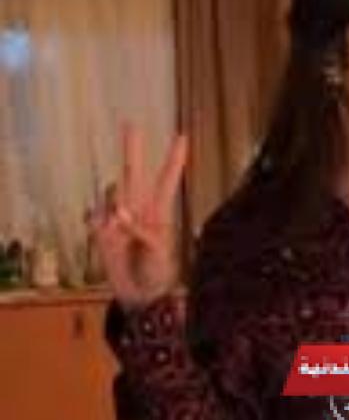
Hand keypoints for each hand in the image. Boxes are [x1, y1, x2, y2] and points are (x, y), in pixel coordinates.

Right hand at [87, 124, 187, 310]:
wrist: (140, 295)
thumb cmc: (158, 272)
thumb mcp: (159, 252)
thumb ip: (143, 231)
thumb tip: (120, 214)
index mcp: (159, 212)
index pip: (167, 180)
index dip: (174, 159)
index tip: (182, 136)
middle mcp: (138, 210)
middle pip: (134, 174)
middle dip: (132, 149)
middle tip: (130, 124)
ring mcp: (118, 219)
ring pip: (112, 193)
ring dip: (114, 201)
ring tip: (121, 224)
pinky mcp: (102, 232)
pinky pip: (96, 218)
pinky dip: (100, 222)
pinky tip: (107, 231)